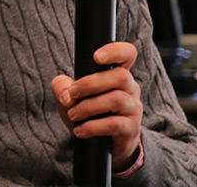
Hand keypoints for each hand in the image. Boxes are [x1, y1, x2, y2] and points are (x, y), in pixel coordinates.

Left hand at [50, 41, 142, 170]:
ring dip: (88, 106)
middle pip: (120, 76)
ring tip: (73, 114)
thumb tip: (65, 92)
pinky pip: (115, 124)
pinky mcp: (131, 128)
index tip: (96, 56)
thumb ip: (62, 87)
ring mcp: (134, 108)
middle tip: (72, 94)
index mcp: (118, 74)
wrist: (103, 146)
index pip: (128, 54)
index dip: (115, 50)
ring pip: (116, 99)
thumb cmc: (88, 113)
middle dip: (91, 84)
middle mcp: (131, 88)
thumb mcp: (71, 97)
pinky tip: (79, 130)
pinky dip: (92, 127)